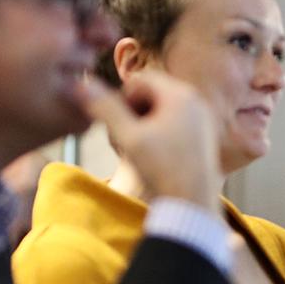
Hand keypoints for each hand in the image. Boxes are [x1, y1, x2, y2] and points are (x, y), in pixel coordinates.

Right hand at [78, 72, 221, 206]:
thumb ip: (104, 108)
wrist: (192, 203)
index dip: (123, 100)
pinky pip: (176, 121)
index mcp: (181, 95)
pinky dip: (161, 131)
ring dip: (147, 121)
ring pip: (164, 107)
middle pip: (153, 92)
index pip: (140, 80)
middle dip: (136, 110)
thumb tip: (78, 84)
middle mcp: (197, 101)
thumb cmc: (162, 169)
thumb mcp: (128, 136)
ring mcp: (203, 117)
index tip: (124, 126)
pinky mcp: (205, 134)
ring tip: (144, 147)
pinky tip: (159, 154)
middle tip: (132, 137)